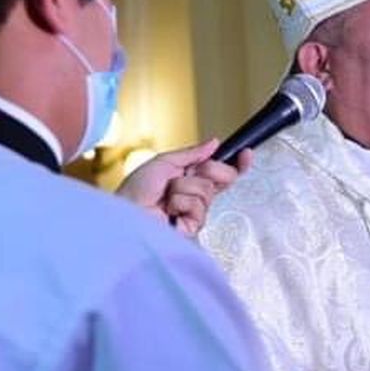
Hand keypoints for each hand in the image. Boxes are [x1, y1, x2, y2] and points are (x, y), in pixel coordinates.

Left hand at [115, 139, 250, 236]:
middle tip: (186, 174)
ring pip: (207, 190)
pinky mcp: (192, 227)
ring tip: (166, 197)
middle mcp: (192, 195)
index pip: (218, 171)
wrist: (124, 213)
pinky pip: (199, 206)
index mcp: (186, 178)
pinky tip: (169, 211)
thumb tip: (214, 143)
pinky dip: (181, 202)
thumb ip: (192, 153)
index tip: (246, 153)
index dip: (234, 163)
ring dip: (183, 188)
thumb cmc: (135, 190)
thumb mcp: (164, 162)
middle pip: (219, 176)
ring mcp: (193, 212)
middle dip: (208, 169)